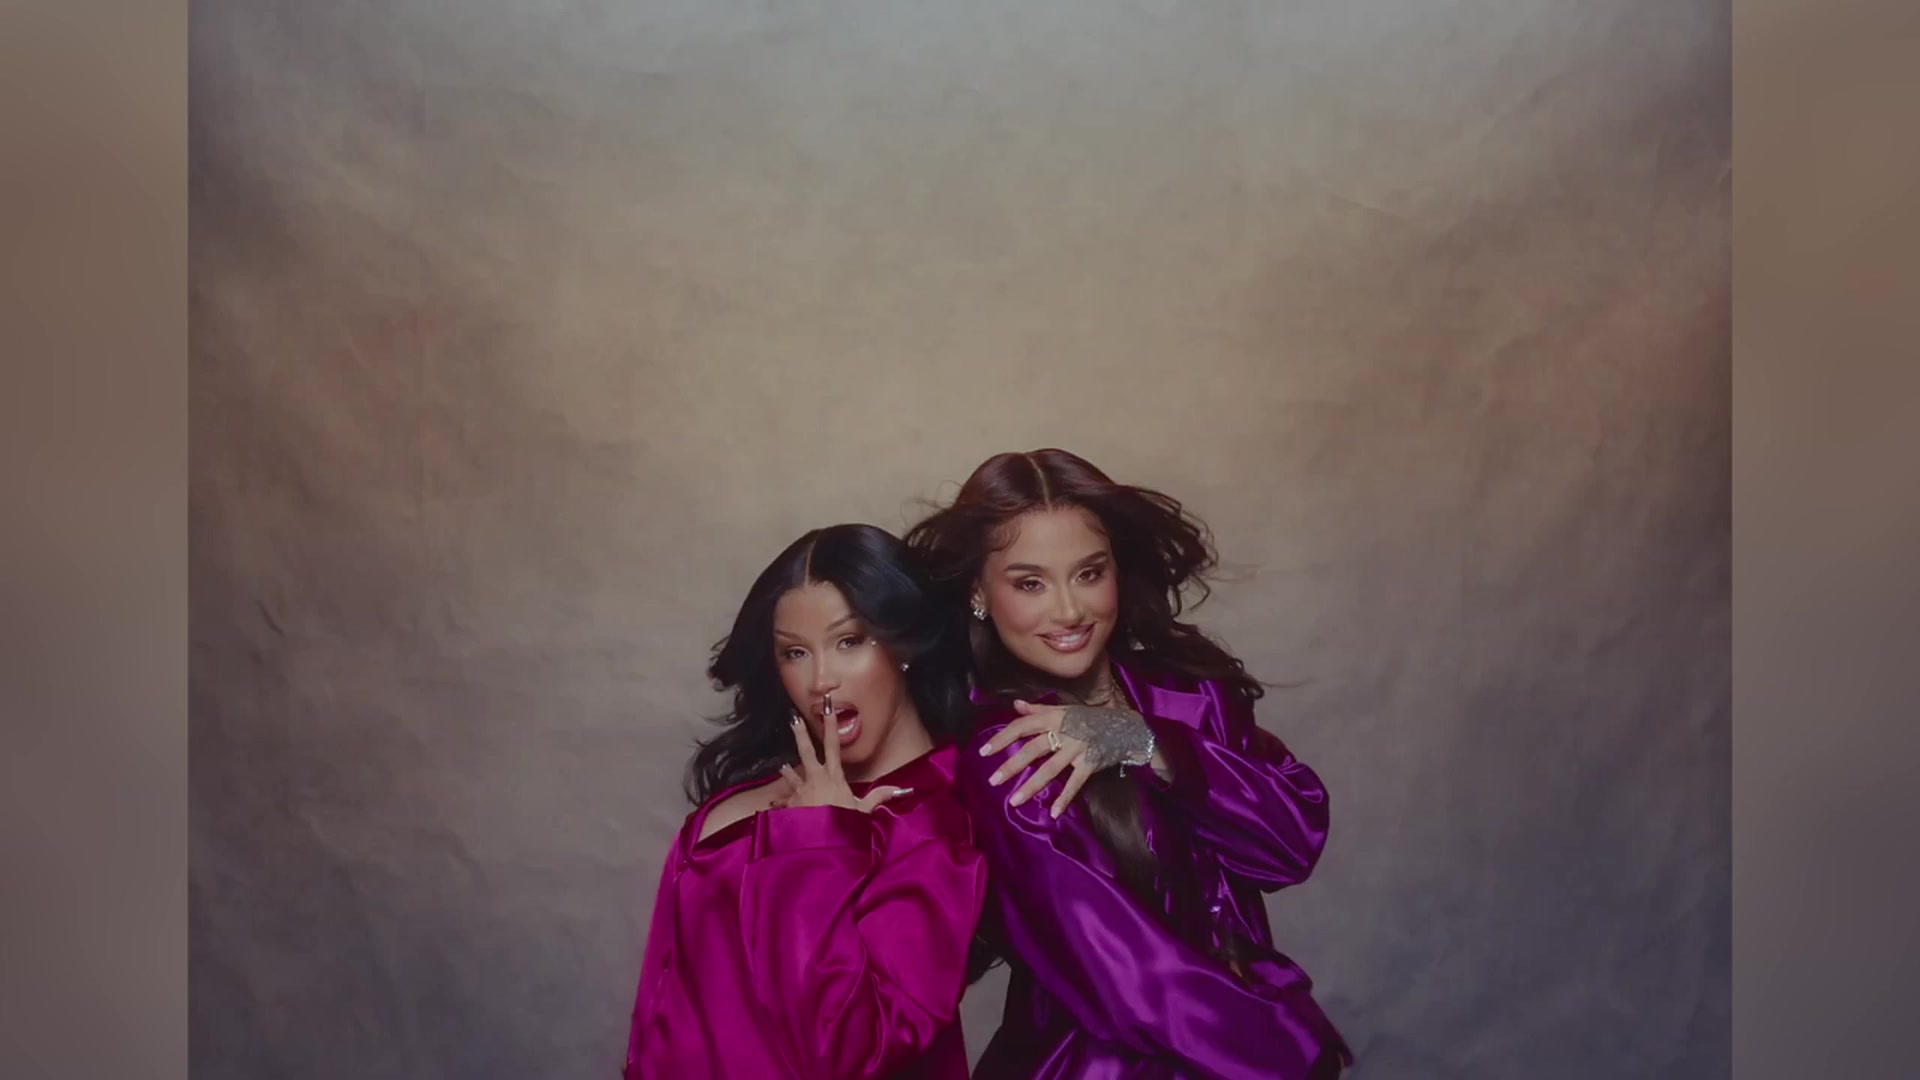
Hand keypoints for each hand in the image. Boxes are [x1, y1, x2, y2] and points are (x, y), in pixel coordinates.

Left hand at [776, 696, 913, 813]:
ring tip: (781, 766)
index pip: (833, 745)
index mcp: (834, 776)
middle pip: (806, 751)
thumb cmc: (842, 823)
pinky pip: (784, 801)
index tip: (827, 706)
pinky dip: (780, 802)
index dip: (830, 725)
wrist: (818, 841)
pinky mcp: (791, 804)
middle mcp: (815, 778)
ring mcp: (801, 791)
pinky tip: (774, 803)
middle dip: (800, 733)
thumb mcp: (862, 810)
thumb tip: (900, 789)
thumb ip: (878, 797)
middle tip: (793, 717)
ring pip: (792, 774)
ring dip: (787, 770)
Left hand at [979, 701, 1096, 817]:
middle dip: (1011, 765)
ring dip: (1031, 785)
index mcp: (1054, 717)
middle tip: (993, 781)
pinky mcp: (1091, 762)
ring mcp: (1077, 748)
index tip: (984, 752)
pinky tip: (1054, 813)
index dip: (1002, 738)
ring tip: (1014, 801)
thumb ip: (1038, 709)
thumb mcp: (1065, 709)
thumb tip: (1015, 705)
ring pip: (1049, 768)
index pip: (1022, 726)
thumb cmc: (1091, 718)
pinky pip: (1075, 783)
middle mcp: (1063, 731)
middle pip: (1032, 749)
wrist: (1126, 726)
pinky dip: (1065, 798)